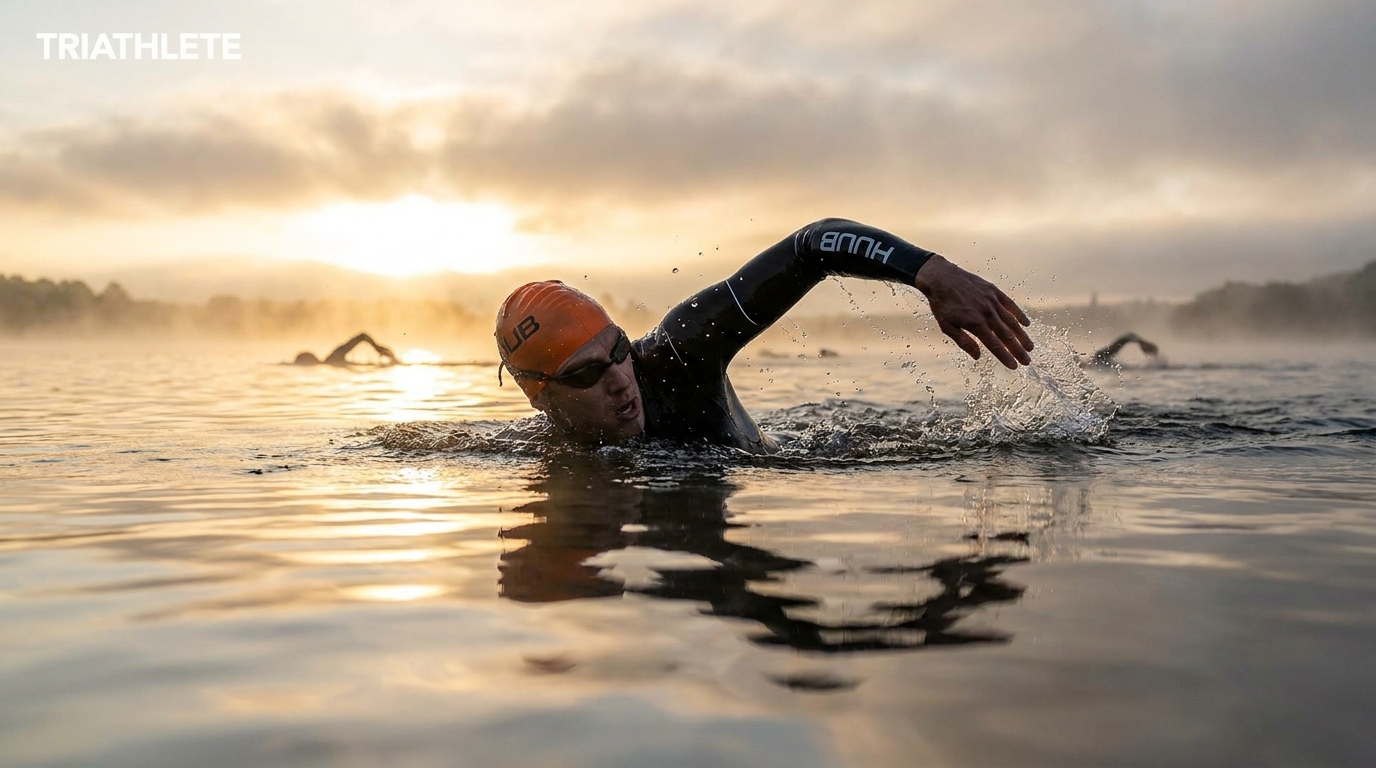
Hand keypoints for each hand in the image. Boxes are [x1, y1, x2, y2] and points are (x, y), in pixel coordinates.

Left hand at [913, 254, 1033, 368]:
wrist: (941, 277)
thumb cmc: (941, 304)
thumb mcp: (947, 326)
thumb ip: (963, 341)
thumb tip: (977, 356)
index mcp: (975, 324)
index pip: (994, 345)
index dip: (1005, 357)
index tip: (1014, 366)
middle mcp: (987, 313)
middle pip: (1006, 335)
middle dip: (1018, 350)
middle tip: (1027, 361)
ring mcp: (992, 301)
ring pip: (1011, 321)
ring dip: (1022, 335)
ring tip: (1030, 347)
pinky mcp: (993, 291)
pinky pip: (1010, 304)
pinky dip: (1019, 314)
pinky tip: (1026, 323)